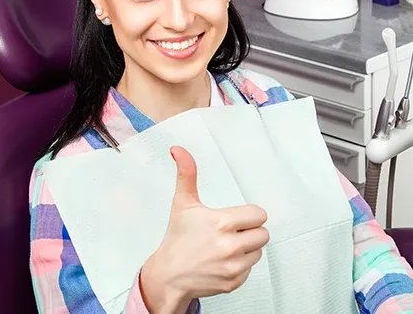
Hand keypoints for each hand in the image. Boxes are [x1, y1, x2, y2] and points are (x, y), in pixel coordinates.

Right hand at [140, 146, 268, 312]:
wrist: (169, 275)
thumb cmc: (177, 238)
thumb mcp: (183, 203)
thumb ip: (186, 173)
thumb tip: (179, 150)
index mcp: (222, 223)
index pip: (259, 214)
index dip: (248, 214)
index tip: (235, 217)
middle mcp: (231, 246)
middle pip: (263, 233)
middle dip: (249, 230)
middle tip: (231, 231)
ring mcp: (234, 266)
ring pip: (258, 251)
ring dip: (247, 247)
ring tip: (226, 245)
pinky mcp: (235, 282)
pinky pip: (250, 268)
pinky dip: (240, 264)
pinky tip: (223, 260)